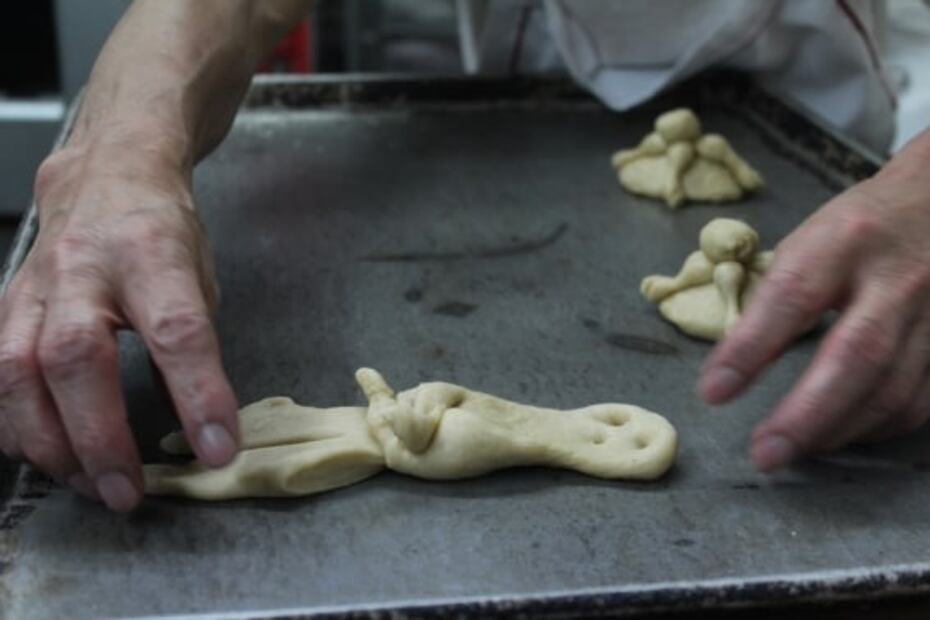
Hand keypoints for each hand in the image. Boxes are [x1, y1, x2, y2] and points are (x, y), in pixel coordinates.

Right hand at [0, 141, 238, 510]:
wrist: (105, 174)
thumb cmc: (161, 232)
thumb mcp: (200, 278)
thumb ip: (193, 346)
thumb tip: (196, 427)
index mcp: (152, 254)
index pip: (178, 330)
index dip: (198, 394)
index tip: (218, 449)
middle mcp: (84, 267)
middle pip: (76, 357)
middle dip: (99, 436)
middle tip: (127, 492)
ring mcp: (35, 285)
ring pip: (16, 371)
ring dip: (50, 443)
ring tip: (89, 484)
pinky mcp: (6, 304)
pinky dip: (16, 425)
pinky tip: (44, 453)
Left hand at [699, 146, 929, 470]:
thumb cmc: (857, 226)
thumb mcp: (808, 241)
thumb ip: (776, 297)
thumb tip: (731, 364)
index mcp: (844, 241)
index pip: (790, 297)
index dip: (749, 349)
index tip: (713, 391)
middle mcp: (897, 277)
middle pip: (857, 355)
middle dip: (807, 414)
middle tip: (765, 453)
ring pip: (894, 389)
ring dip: (838, 430)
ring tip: (793, 450)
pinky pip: (920, 401)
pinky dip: (877, 427)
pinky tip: (842, 433)